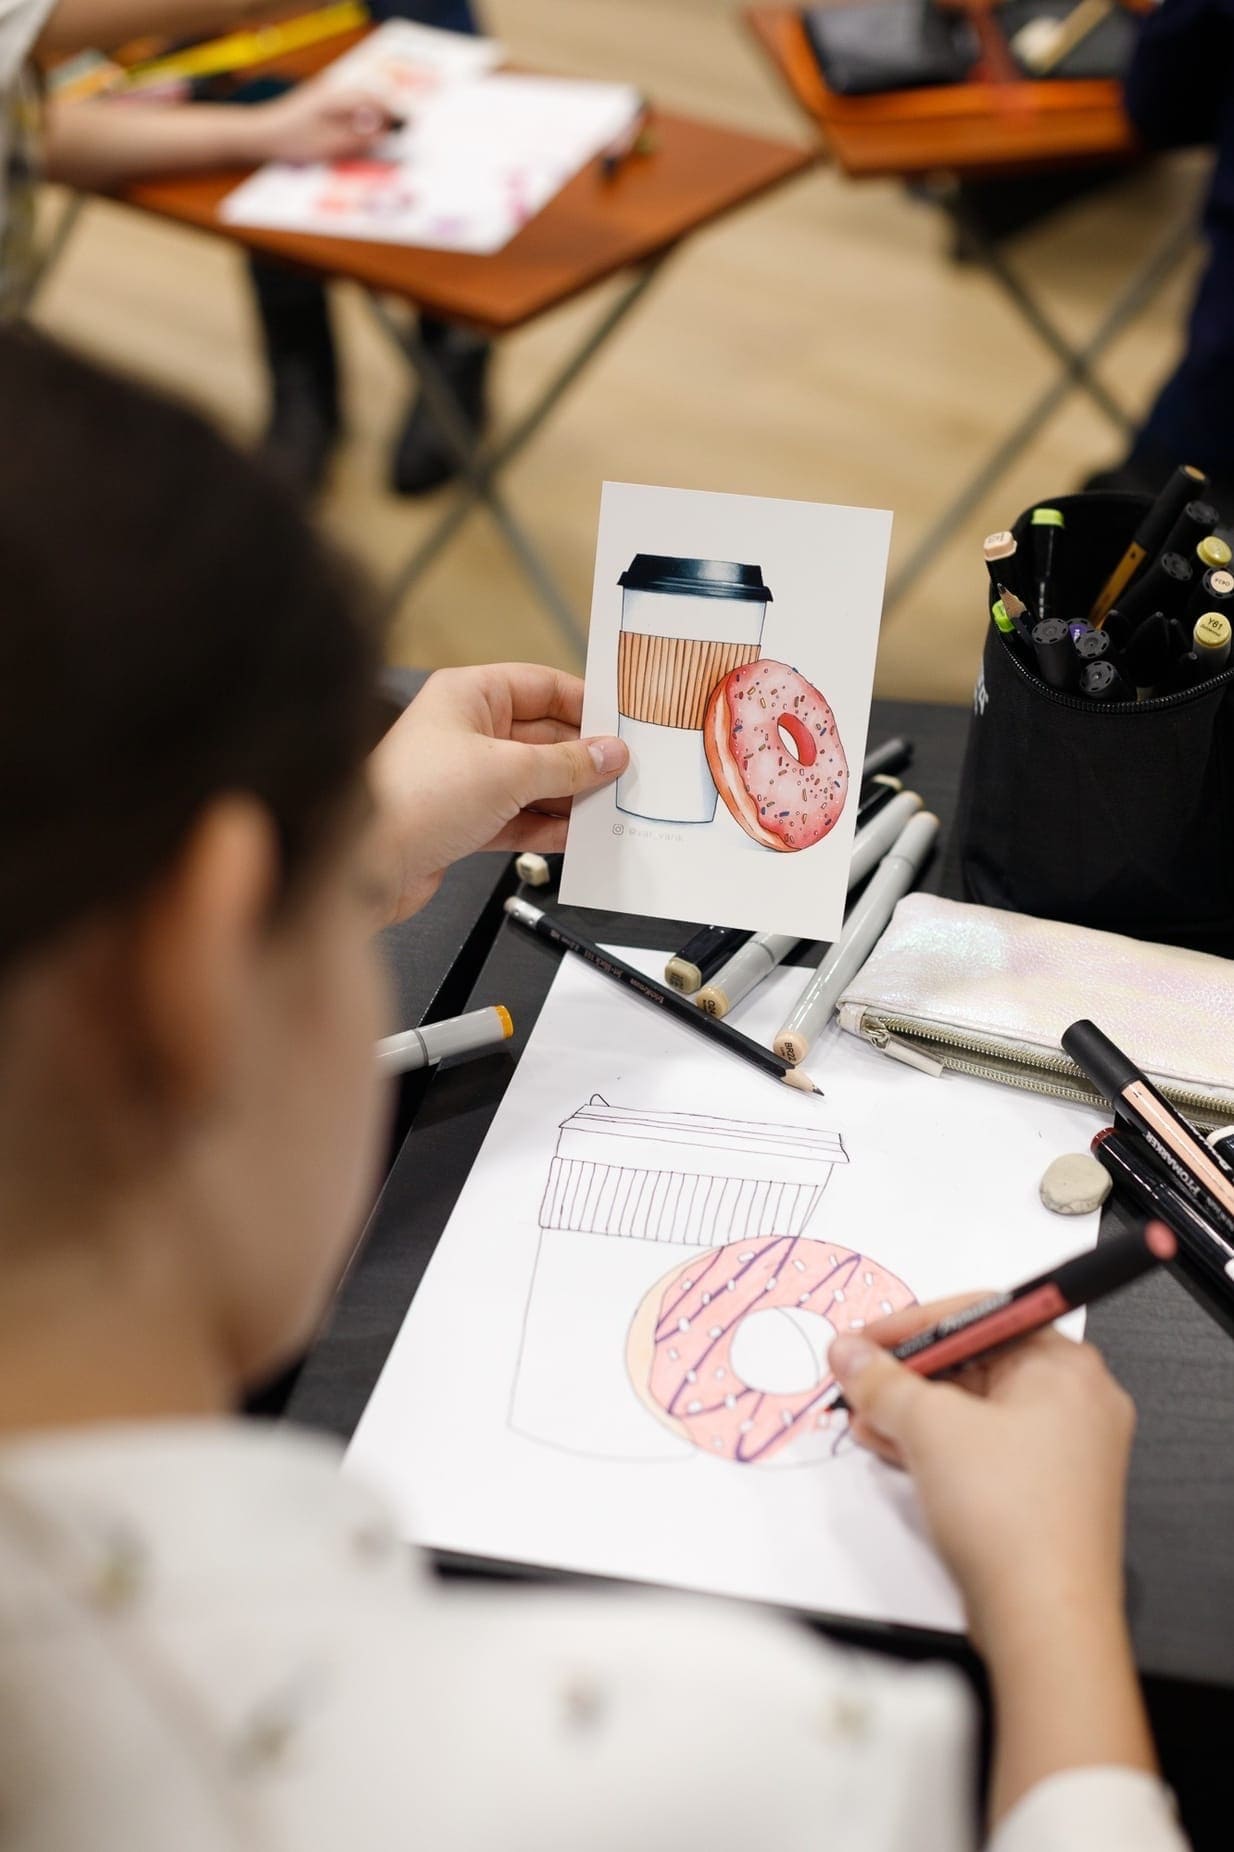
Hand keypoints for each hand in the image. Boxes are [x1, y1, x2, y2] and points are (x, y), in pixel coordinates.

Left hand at [249, 80, 392, 164]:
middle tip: (397, 135)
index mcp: (336, 98)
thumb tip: (382, 133)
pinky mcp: (321, 106)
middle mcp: (332, 92)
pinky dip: (358, 122)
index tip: (407, 125)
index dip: (392, 112)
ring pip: (359, 104)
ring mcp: (326, 97)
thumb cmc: (292, 141)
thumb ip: (358, 138)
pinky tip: (359, 136)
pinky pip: (348, 110)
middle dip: (385, 115)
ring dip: (372, 119)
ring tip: (380, 139)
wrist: (261, 135)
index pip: (374, 99)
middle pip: (368, 99)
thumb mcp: (329, 145)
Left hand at [370, 664, 626, 923]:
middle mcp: (465, 731)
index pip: (541, 686)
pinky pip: (518, 817)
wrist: (366, 866)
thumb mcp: (508, 772)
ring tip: (609, 809)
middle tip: (625, 774)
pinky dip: (546, 827)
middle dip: (582, 758)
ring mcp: (465, 777)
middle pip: (542, 736)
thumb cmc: (414, 798)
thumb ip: (567, 764)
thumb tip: (609, 753)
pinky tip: (575, 836)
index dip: (584, 703)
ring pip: (533, 781)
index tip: (622, 724)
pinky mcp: (463, 820)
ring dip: (569, 797)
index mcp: (468, 695)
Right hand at [829, 1302, 1135, 1652]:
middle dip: (908, 1375)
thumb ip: (882, 1381)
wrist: (1044, 1622)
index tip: (864, 1339)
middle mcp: (1076, 1402)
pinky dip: (938, 1446)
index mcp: (1066, 1367)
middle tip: (858, 1379)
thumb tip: (850, 1354)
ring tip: (865, 1419)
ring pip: (975, 1409)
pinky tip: (891, 1450)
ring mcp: (1065, 1451)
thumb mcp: (929, 1428)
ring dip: (914, 1412)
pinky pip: (984, 1448)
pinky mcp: (1045, 1492)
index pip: (980, 1315)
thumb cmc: (1013, 1519)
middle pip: (976, 1362)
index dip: (913, 1324)